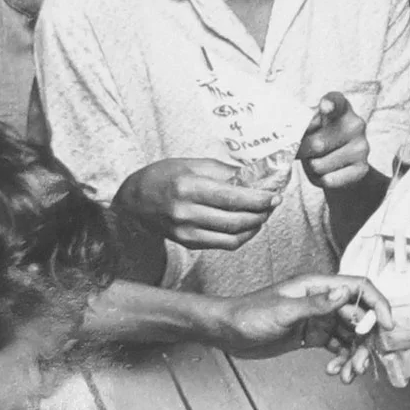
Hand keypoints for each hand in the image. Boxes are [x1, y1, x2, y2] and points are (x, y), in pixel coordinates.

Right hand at [115, 159, 275, 250]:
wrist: (134, 201)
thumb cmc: (163, 177)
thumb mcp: (192, 164)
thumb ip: (224, 171)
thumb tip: (255, 176)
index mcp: (189, 187)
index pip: (233, 197)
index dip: (259, 199)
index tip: (275, 196)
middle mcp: (186, 212)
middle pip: (236, 220)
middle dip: (261, 213)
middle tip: (273, 205)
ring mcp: (186, 231)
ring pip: (232, 236)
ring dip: (254, 227)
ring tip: (263, 215)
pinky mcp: (187, 243)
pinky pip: (222, 245)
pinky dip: (240, 237)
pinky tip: (248, 226)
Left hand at [217, 274, 393, 365]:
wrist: (226, 331)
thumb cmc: (248, 315)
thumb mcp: (282, 311)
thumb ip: (315, 304)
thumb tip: (345, 293)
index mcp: (318, 286)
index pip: (359, 288)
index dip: (377, 305)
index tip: (388, 326)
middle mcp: (322, 300)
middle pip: (359, 317)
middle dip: (364, 342)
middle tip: (358, 365)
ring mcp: (318, 319)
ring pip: (350, 336)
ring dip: (353, 355)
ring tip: (347, 375)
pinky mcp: (312, 336)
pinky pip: (337, 346)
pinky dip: (341, 360)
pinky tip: (334, 372)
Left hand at [298, 93, 369, 190]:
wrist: (344, 164)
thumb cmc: (320, 139)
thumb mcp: (312, 128)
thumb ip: (302, 128)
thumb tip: (288, 141)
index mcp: (341, 107)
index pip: (336, 102)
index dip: (329, 104)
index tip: (324, 107)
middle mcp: (356, 124)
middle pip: (316, 144)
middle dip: (302, 152)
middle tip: (302, 151)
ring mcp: (362, 147)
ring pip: (319, 165)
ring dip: (311, 167)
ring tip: (318, 161)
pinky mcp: (362, 169)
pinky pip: (328, 180)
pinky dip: (320, 180)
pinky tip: (328, 172)